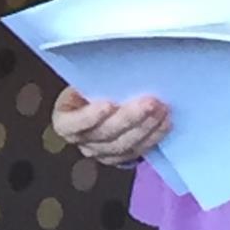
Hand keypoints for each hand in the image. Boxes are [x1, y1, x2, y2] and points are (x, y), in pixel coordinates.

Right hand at [50, 86, 172, 166]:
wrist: (95, 101)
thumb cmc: (89, 88)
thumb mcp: (83, 82)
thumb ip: (94, 82)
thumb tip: (115, 73)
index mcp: (64, 120)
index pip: (72, 123)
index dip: (90, 116)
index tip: (109, 104)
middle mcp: (80, 140)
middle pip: (105, 134)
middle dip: (130, 118)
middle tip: (150, 103)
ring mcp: (100, 151)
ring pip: (124, 144)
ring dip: (146, 127)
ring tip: (161, 110)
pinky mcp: (119, 157)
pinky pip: (137, 151)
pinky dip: (153, 137)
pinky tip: (164, 123)